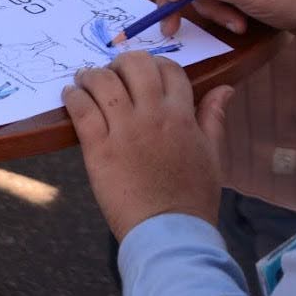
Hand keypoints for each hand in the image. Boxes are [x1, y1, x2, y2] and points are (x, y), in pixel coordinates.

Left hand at [63, 52, 232, 239]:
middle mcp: (152, 116)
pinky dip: (73, 96)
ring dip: (91, 75)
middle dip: (121, 62)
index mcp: (182, 116)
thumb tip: (224, 88)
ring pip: (102, 81)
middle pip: (134, 65)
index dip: (155, 64)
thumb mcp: (212, 155)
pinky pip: (81, 109)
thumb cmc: (192, 197)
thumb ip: (213, 117)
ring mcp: (124, 130)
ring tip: (85, 80)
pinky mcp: (98, 148)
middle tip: (112, 73)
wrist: (170, 233)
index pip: (169, 69)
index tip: (142, 73)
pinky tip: (71, 95)